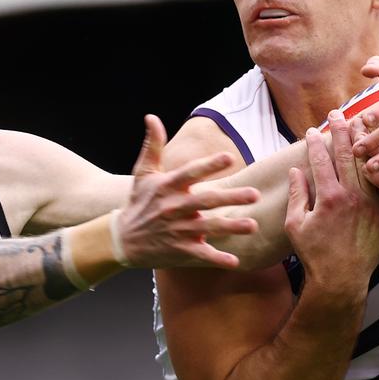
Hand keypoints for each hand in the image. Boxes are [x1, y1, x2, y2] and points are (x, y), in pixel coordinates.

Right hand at [116, 115, 259, 268]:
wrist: (123, 239)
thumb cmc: (138, 202)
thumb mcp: (142, 173)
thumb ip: (152, 145)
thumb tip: (152, 117)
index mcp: (167, 187)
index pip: (190, 173)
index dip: (209, 165)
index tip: (229, 157)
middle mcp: (173, 208)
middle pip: (205, 201)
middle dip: (230, 198)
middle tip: (255, 194)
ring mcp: (177, 231)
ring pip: (208, 228)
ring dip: (230, 227)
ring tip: (252, 225)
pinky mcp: (179, 251)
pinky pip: (201, 255)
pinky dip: (216, 259)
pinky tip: (234, 261)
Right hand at [286, 111, 378, 291]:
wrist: (342, 279)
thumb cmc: (314, 254)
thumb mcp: (295, 224)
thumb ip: (297, 194)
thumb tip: (296, 170)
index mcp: (328, 197)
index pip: (320, 160)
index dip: (315, 142)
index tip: (312, 129)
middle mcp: (352, 196)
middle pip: (348, 154)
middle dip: (341, 131)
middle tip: (337, 114)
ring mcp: (371, 203)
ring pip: (369, 163)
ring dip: (364, 141)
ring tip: (362, 122)